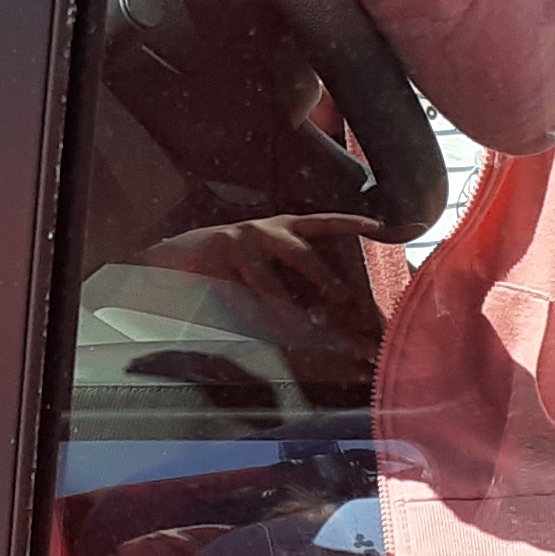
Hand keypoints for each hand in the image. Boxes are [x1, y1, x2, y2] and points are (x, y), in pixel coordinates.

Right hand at [134, 212, 384, 396]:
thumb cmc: (234, 264)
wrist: (177, 259)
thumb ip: (299, 279)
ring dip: (286, 310)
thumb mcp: (267, 261)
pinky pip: (239, 297)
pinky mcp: (215, 262)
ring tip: (302, 329)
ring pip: (269, 282)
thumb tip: (341, 306)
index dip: (349, 222)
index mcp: (283, 227)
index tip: (377, 224)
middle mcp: (264, 230)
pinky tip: (263, 333)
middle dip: (323, 276)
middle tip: (343, 297)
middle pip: (299, 252)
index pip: (323, 222)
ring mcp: (238, 243)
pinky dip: (253, 318)